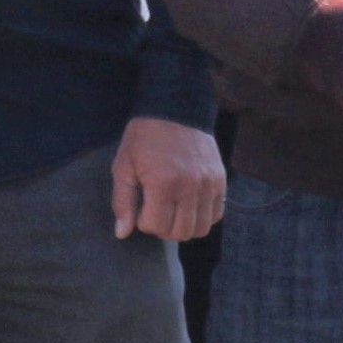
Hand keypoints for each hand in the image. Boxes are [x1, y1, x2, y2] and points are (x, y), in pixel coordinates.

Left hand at [114, 117, 226, 241]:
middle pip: (180, 232)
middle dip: (163, 229)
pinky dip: (202, 217)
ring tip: (173, 211)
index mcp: (163, 183)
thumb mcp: (124, 167)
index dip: (144, 222)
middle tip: (156, 212)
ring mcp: (209, 184)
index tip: (141, 208)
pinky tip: (189, 206)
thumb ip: (123, 202)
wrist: (176, 109)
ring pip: (201, 228)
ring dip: (184, 227)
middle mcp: (190, 187)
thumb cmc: (144, 138)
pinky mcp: (220, 180)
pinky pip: (216, 214)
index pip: (156, 226)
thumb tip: (122, 233)